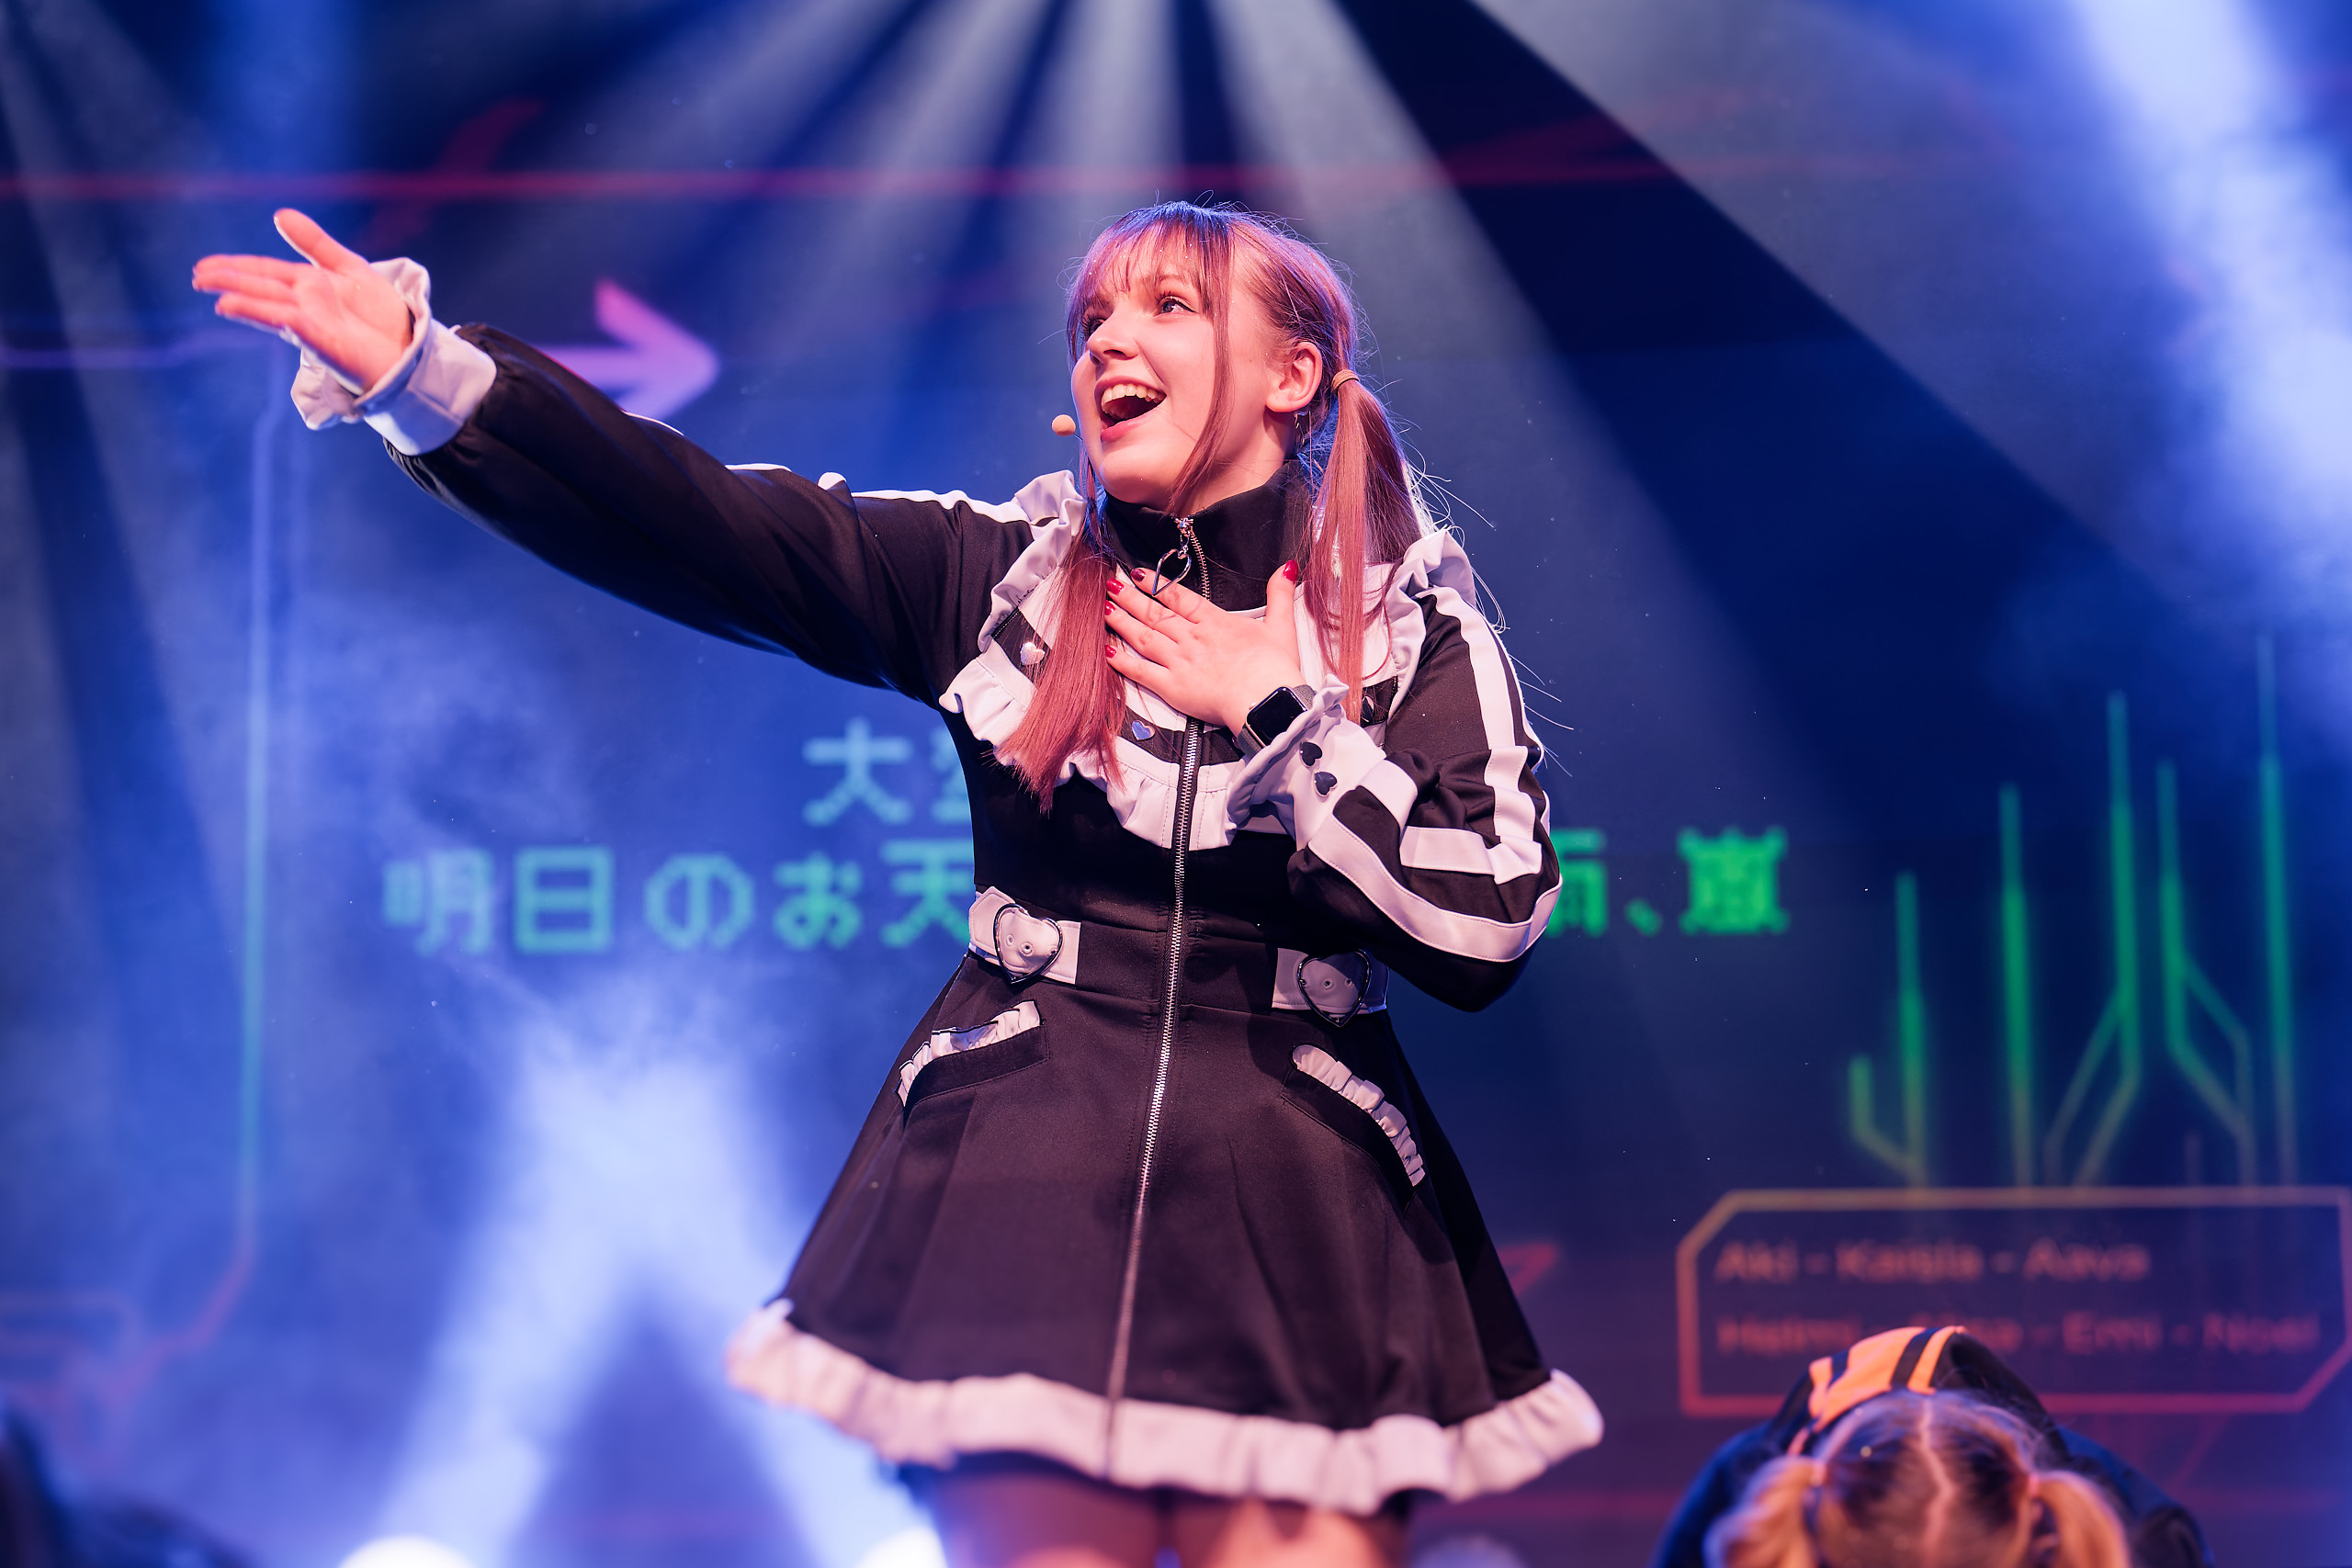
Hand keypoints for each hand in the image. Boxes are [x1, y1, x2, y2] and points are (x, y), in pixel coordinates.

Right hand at [192, 209, 412, 390]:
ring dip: (247, 305)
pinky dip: (281, 320)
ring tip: (219, 299)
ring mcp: (315, 327)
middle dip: (231, 282)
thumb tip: (280, 214)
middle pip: (262, 289)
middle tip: (198, 277)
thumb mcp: (348, 267)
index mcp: (308, 287)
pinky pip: (300, 330)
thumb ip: (316, 243)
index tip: (203, 265)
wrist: (412, 347)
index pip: (263, 272)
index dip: (235, 267)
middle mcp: (305, 307)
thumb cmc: (381, 314)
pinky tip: (270, 314)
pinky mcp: (329, 346)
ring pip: (274, 310)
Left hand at [1105, 563, 1305, 733]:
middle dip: (1129, 597)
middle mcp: (1192, 637)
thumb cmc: (1275, 668)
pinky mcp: (1173, 687)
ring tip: (1103, 607)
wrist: (1267, 699)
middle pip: (1154, 613)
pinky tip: (1106, 652)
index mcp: (1215, 622)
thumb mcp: (1282, 626)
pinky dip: (1122, 661)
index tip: (1137, 573)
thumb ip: (1280, 595)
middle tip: (1109, 583)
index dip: (1155, 584)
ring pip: (1144, 636)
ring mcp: (1180, 661)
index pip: (1179, 597)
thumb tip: (1287, 567)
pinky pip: (1141, 671)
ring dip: (1122, 621)